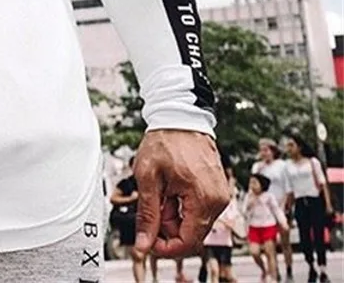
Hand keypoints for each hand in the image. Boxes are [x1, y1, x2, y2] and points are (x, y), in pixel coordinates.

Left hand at [133, 129, 227, 259]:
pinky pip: (199, 208)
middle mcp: (219, 200)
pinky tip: (169, 189)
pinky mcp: (216, 189)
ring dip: (173, 215)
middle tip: (150, 207)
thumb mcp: (148, 177)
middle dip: (168, 228)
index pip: (189, 242)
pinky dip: (181, 206)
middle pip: (192, 234)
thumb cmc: (164, 141)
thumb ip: (147, 214)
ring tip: (159, 191)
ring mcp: (220, 194)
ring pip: (194, 222)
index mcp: (205, 199)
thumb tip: (143, 245)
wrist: (179, 115)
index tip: (147, 241)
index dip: (165, 248)